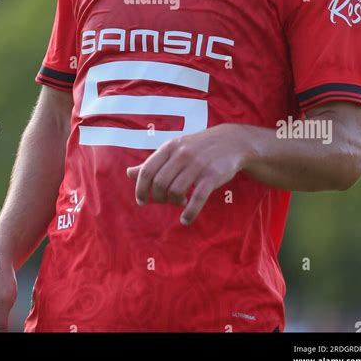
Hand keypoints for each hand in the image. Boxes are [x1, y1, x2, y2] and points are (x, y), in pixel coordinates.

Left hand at [126, 124, 246, 225]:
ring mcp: (198, 165)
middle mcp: (182, 155)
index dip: (141, 189)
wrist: (231, 141)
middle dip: (158, 198)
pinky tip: (186, 219)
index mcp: (170, 147)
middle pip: (159, 184)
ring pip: (175, 191)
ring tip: (180, 202)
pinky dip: (189, 213)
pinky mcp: (212, 176)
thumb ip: (153, 162)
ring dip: (174, 203)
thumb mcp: (174, 149)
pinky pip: (197, 199)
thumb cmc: (197, 147)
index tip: (142, 201)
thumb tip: (128, 173)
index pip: (147, 171)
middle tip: (165, 201)